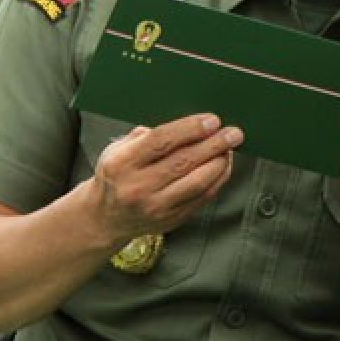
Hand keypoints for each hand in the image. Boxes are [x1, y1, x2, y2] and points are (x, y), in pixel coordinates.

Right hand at [86, 113, 241, 248]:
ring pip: (198, 181)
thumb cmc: (117, 176)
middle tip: (233, 133)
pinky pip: (203, 197)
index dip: (190, 128)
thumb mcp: (118, 149)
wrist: (106, 218)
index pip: (161, 141)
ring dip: (220, 162)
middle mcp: (138, 187)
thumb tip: (185, 124)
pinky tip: (223, 165)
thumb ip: (146, 135)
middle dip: (214, 144)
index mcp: (122, 164)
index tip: (212, 120)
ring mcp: (156, 207)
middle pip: (184, 161)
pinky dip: (218, 178)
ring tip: (230, 147)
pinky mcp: (172, 219)